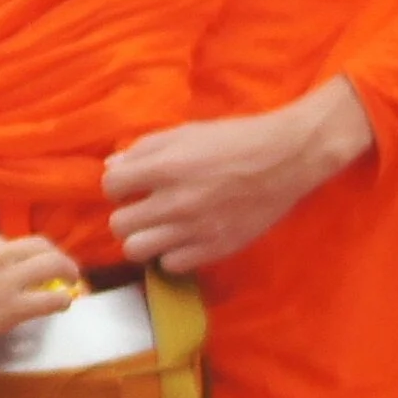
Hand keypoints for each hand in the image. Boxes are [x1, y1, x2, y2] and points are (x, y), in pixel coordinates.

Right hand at [0, 225, 79, 370]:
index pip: (2, 238)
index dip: (11, 254)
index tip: (12, 265)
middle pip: (38, 245)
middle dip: (51, 254)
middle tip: (57, 266)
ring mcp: (6, 277)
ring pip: (53, 264)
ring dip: (67, 270)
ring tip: (71, 279)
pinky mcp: (14, 306)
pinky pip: (52, 298)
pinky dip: (63, 299)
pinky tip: (63, 303)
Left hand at [104, 78, 372, 271]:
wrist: (286, 158)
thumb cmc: (235, 140)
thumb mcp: (186, 133)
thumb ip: (145, 149)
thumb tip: (112, 166)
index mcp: (167, 166)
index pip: (111, 186)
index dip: (118, 185)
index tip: (132, 185)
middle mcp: (176, 201)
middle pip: (119, 225)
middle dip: (127, 215)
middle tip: (145, 208)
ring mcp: (195, 229)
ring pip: (137, 250)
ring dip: (143, 239)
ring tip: (158, 229)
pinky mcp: (215, 248)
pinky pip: (170, 264)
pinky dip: (171, 254)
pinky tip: (183, 239)